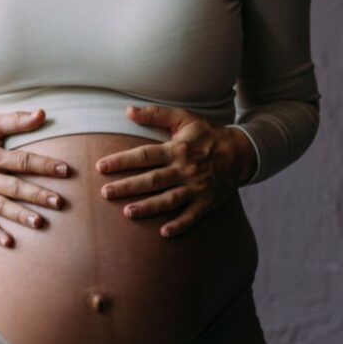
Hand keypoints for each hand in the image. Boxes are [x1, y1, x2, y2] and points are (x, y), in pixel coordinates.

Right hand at [0, 108, 71, 248]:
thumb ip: (15, 120)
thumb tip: (42, 113)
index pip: (22, 161)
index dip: (44, 165)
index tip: (65, 170)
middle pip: (14, 187)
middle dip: (37, 194)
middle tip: (60, 202)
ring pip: (0, 207)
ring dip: (20, 215)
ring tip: (39, 223)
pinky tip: (9, 243)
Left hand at [94, 104, 254, 238]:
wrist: (241, 153)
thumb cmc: (207, 135)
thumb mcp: (184, 119)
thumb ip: (156, 114)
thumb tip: (128, 111)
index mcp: (177, 149)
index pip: (145, 155)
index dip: (122, 160)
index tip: (101, 166)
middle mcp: (185, 169)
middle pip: (152, 180)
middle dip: (127, 186)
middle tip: (105, 193)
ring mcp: (196, 188)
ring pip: (168, 200)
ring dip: (148, 207)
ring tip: (127, 213)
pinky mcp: (206, 202)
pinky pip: (192, 216)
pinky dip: (179, 225)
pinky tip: (164, 233)